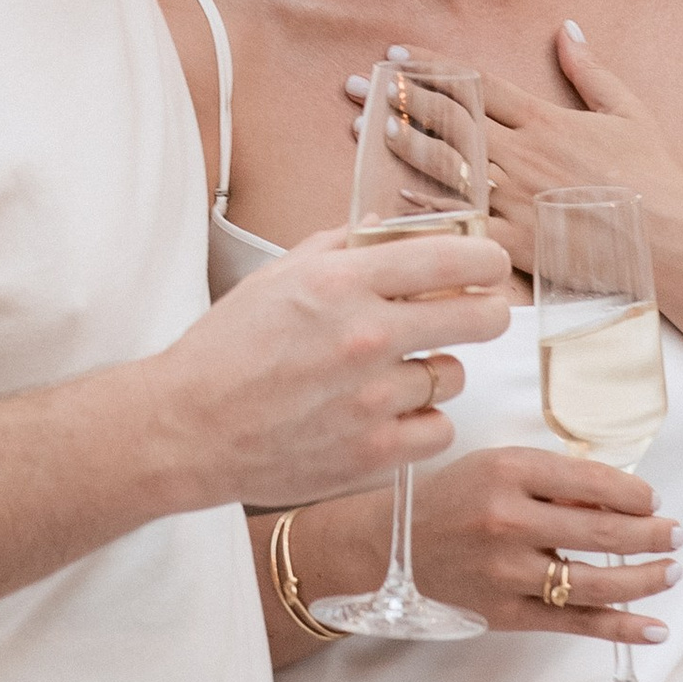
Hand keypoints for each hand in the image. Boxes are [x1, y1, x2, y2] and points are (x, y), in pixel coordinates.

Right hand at [163, 223, 510, 515]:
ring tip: (400, 371)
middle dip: (486, 310)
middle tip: (480, 312)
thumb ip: (338, 246)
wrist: (190, 428)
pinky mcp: (375, 453)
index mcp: (340, 283)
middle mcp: (365, 337)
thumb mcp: (277, 276)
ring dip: (436, 370)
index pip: (448, 259)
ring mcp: (373, 400)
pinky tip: (392, 412)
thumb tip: (387, 228)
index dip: (485, 259)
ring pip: (453, 376)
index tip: (492, 263)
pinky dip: (422, 421)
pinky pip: (438, 429)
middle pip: (476, 318)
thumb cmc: (226, 348)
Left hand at [348, 25, 682, 276]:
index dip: (433, 67)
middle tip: (356, 84)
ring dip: (402, 144)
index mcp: (546, 120)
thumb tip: (566, 28)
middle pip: (449, 118)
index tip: (397, 54)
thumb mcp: (627, 111)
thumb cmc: (655, 177)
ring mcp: (519, 199)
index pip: (477, 84)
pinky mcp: (520, 242)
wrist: (677, 241)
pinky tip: (393, 193)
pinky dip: (427, 207)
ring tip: (362, 129)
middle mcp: (525, 154)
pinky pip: (466, 222)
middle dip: (400, 98)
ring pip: (448, 165)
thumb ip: (589, 70)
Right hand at [353, 443, 680, 643]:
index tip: (653, 499)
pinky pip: (575, 624)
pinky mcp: (507, 613)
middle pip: (600, 533)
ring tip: (671, 570)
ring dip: (644, 578)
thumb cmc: (450, 499)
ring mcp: (508, 572)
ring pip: (595, 582)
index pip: (589, 480)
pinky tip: (653, 626)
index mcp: (506, 471)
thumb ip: (551, 480)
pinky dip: (620, 628)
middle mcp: (507, 520)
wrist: (391, 547)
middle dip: (650, 534)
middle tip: (677, 533)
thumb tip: (616, 498)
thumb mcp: (494, 467)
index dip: (632, 492)